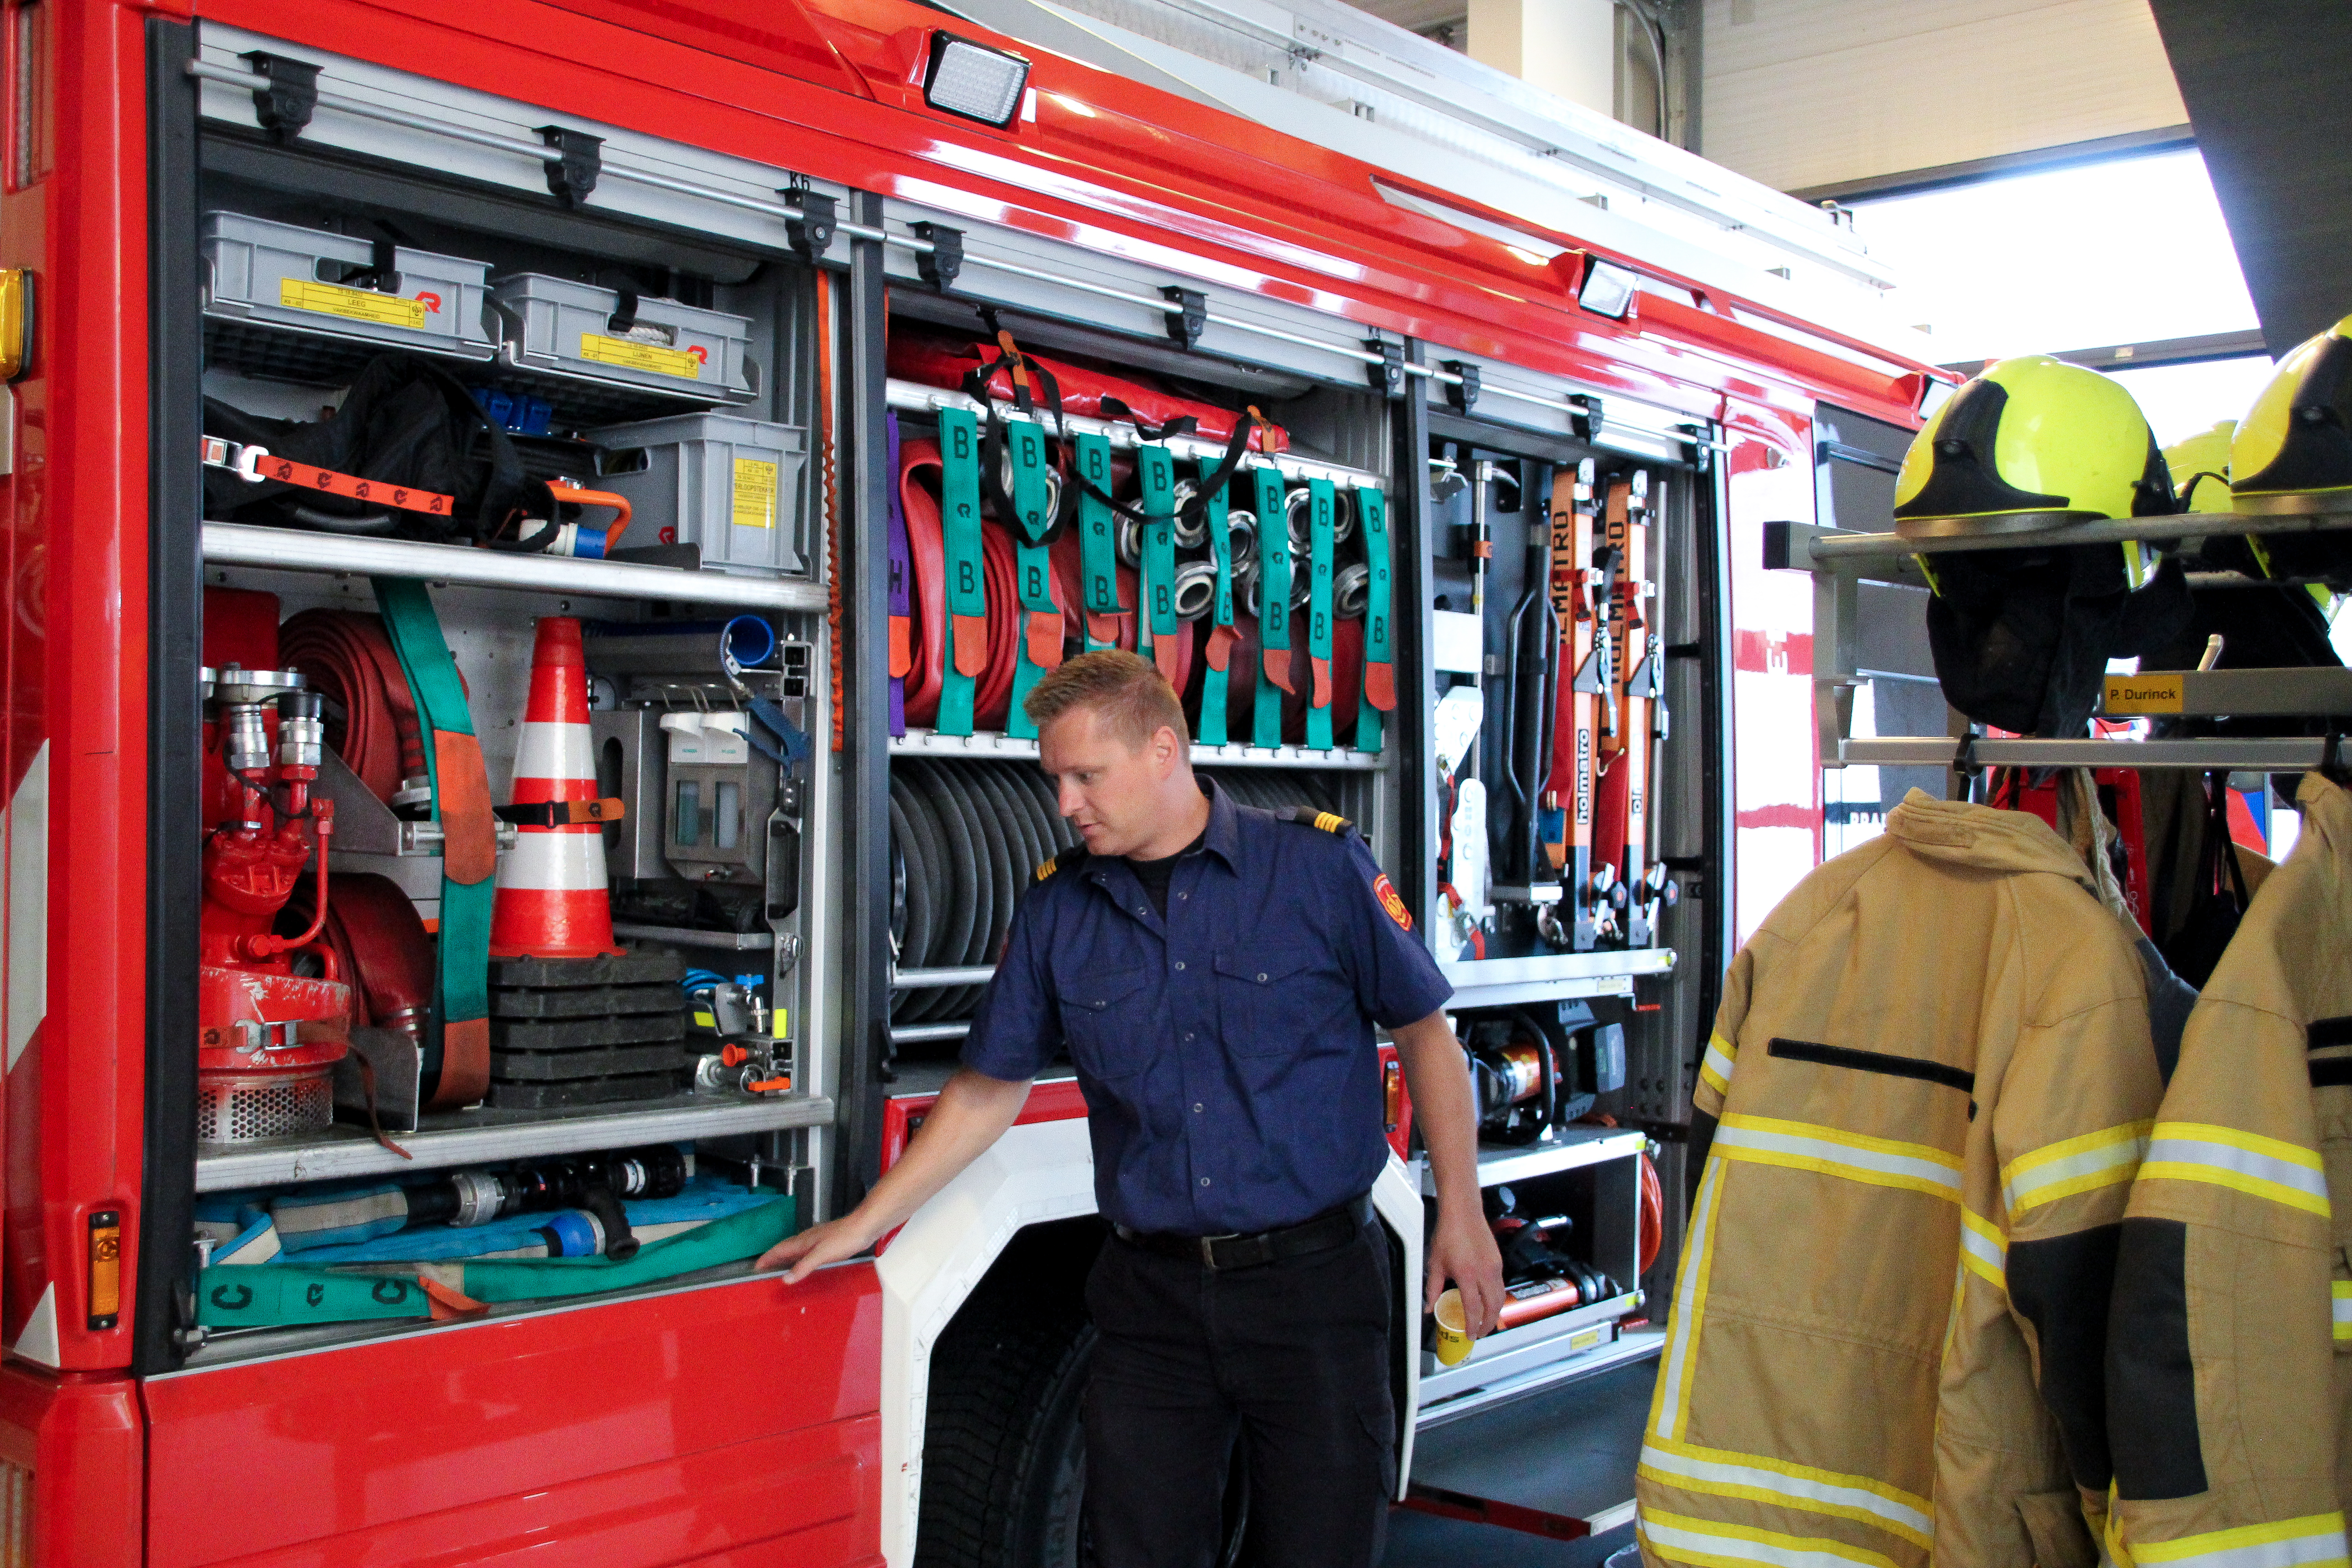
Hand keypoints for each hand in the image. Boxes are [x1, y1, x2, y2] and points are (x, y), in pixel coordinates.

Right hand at [757, 1214, 878, 1282]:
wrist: (864, 1227)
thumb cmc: (845, 1237)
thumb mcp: (822, 1254)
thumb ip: (803, 1266)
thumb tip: (786, 1278)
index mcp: (803, 1241)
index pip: (780, 1249)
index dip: (767, 1258)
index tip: (756, 1266)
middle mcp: (808, 1240)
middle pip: (785, 1249)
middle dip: (773, 1259)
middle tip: (764, 1268)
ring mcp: (818, 1241)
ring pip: (796, 1250)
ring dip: (786, 1259)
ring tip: (780, 1268)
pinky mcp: (827, 1243)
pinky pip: (807, 1252)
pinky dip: (800, 1259)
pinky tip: (805, 1264)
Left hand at [1425, 1205, 1505, 1337]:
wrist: (1463, 1213)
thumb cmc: (1448, 1235)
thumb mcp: (1435, 1264)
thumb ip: (1432, 1289)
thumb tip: (1428, 1308)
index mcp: (1467, 1275)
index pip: (1473, 1308)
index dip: (1472, 1325)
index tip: (1470, 1335)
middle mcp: (1485, 1273)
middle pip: (1493, 1307)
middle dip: (1488, 1324)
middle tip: (1479, 1333)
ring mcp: (1495, 1267)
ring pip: (1500, 1297)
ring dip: (1494, 1312)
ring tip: (1485, 1321)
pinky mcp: (1498, 1261)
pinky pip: (1500, 1286)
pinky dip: (1496, 1298)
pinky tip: (1487, 1301)